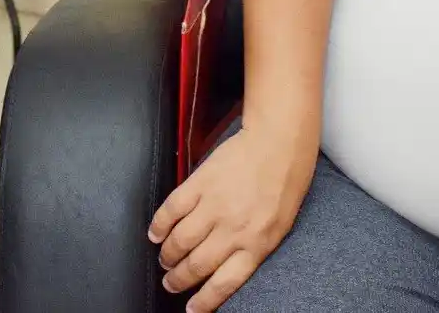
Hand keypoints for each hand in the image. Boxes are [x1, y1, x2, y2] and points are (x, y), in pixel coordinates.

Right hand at [148, 127, 314, 312]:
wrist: (278, 143)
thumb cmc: (283, 183)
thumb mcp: (278, 226)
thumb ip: (253, 246)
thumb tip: (227, 264)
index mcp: (256, 244)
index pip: (224, 283)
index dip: (204, 301)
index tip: (191, 310)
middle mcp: (233, 230)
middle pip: (196, 265)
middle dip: (178, 279)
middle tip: (170, 282)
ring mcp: (214, 206)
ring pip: (180, 241)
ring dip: (167, 255)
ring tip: (164, 259)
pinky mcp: (200, 183)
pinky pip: (173, 209)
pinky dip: (159, 224)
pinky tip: (155, 232)